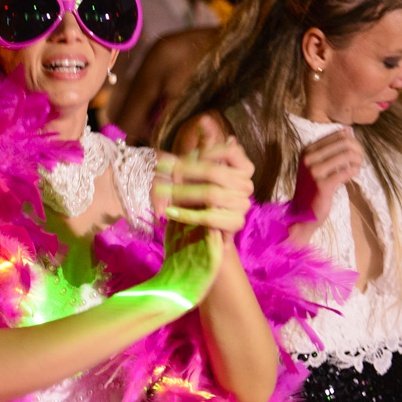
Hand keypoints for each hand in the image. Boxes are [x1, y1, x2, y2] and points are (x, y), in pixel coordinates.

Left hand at [149, 117, 254, 307]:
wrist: (190, 266)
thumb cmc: (187, 225)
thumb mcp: (186, 192)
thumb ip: (193, 165)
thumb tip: (198, 134)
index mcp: (235, 180)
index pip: (233, 155)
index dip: (208, 149)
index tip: (180, 153)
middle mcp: (242, 194)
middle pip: (218, 173)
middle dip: (186, 170)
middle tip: (161, 170)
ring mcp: (238, 212)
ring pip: (213, 194)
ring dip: (183, 191)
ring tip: (160, 193)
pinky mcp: (230, 232)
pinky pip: (210, 217)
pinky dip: (187, 214)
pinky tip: (168, 213)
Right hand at [291, 127, 362, 228]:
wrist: (302, 212)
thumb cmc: (312, 187)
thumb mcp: (315, 164)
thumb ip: (329, 148)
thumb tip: (347, 130)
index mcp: (307, 150)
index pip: (337, 135)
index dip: (351, 141)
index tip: (355, 151)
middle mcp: (309, 158)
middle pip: (344, 143)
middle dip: (357, 150)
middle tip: (360, 159)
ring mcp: (314, 171)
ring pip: (347, 155)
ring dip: (358, 160)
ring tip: (358, 166)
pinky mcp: (322, 185)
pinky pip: (346, 172)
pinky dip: (354, 171)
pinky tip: (354, 174)